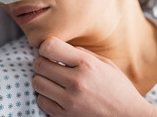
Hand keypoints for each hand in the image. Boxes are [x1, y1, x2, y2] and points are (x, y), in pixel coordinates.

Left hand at [32, 37, 156, 116]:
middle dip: (42, 62)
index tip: (50, 51)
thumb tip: (61, 47)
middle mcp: (76, 81)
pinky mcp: (66, 116)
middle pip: (39, 65)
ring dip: (42, 79)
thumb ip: (83, 53)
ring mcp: (70, 101)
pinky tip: (55, 94)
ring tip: (52, 80)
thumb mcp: (106, 64)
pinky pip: (41, 101)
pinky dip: (45, 96)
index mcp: (86, 64)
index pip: (50, 47)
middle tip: (49, 65)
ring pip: (37, 83)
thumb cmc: (119, 88)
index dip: (45, 47)